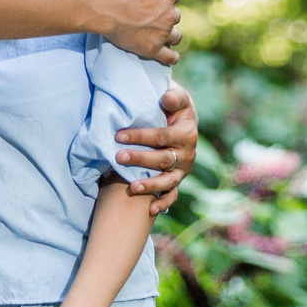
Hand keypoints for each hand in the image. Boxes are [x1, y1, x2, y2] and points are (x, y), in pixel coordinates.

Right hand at [94, 0, 182, 63]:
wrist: (103, 6)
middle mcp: (169, 15)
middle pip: (175, 16)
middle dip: (167, 15)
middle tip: (152, 16)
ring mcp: (162, 34)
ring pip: (175, 36)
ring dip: (171, 34)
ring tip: (162, 34)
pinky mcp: (152, 49)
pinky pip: (169, 57)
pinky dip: (172, 57)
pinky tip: (172, 56)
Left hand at [117, 82, 198, 215]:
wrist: (181, 119)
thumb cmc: (172, 107)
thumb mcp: (177, 97)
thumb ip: (173, 97)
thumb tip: (165, 97)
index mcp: (187, 133)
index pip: (162, 136)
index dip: (141, 137)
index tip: (118, 136)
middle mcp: (187, 154)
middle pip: (163, 159)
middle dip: (140, 159)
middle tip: (118, 157)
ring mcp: (183, 169)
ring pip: (168, 181)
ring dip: (150, 185)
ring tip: (131, 188)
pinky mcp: (177, 180)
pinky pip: (172, 194)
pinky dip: (163, 202)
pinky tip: (151, 210)